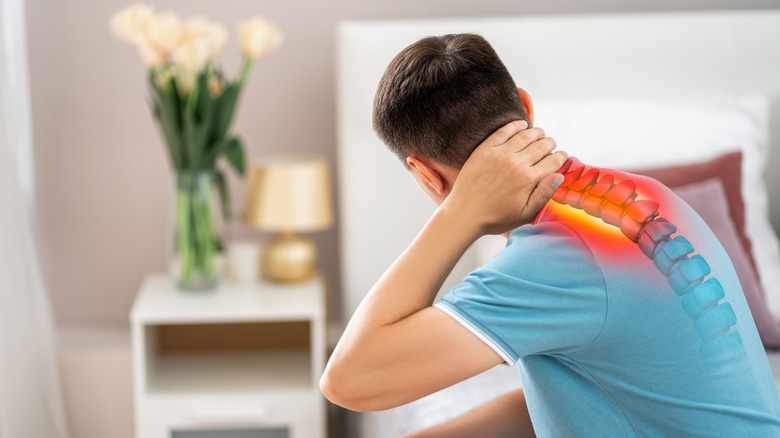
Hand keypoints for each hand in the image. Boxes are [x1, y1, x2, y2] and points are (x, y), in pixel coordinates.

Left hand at [444, 120, 567, 235]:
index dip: (561, 157)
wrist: (465, 215)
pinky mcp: (485, 149)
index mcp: (529, 179)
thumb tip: (559, 176)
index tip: (562, 156)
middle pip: (542, 145)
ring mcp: (500, 154)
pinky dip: (515, 125)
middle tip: (551, 144)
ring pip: (525, 135)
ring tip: (540, 134)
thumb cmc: (496, 218)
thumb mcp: (525, 214)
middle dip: (550, 143)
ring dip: (537, 132)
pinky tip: (521, 125)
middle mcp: (517, 163)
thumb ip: (544, 194)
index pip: (553, 161)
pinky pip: (504, 131)